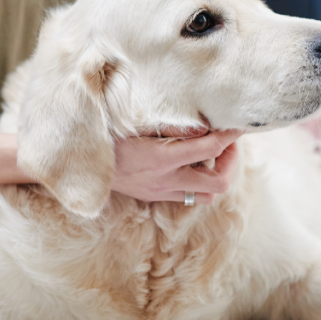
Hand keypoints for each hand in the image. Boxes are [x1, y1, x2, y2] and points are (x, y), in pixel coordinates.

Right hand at [110, 128, 243, 204]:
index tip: (238, 126)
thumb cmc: (109, 134)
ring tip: (211, 155)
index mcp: (162, 158)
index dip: (229, 137)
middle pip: (218, 183)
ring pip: (205, 196)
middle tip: (226, 143)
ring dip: (215, 175)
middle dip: (230, 162)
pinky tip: (190, 164)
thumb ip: (175, 126)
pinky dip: (197, 181)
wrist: (82, 161)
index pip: (210, 148)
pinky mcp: (154, 197)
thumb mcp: (140, 123)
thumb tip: (206, 126)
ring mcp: (160, 192)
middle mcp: (165, 180)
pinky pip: (187, 196)